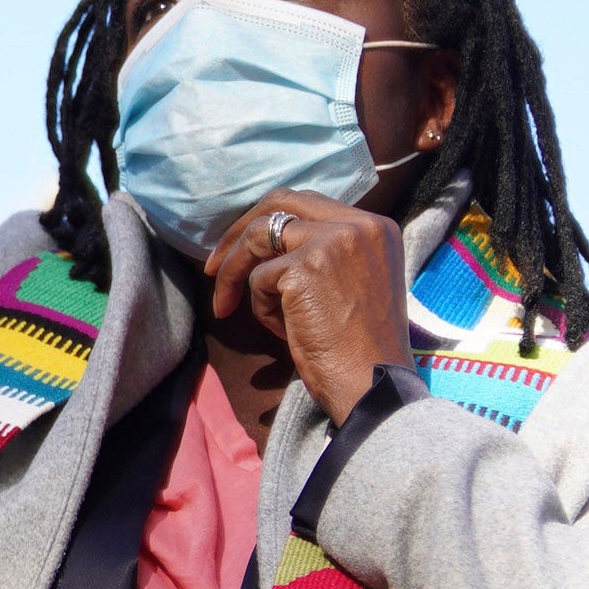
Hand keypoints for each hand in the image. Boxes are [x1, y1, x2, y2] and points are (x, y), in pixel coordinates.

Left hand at [206, 192, 419, 423]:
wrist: (373, 385)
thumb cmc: (359, 348)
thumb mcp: (350, 284)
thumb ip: (320, 254)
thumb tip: (262, 244)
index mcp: (375, 227)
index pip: (308, 203)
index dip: (267, 222)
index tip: (240, 250)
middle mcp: (359, 225)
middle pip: (279, 203)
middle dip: (239, 233)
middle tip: (213, 267)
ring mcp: (333, 241)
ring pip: (259, 238)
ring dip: (240, 277)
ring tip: (240, 311)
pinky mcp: (306, 266)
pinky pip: (259, 279)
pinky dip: (262, 308)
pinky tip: (285, 331)